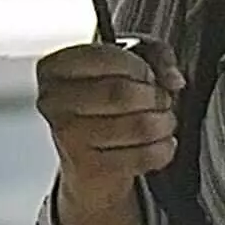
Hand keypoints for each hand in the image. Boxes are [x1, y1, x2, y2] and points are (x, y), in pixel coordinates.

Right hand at [37, 38, 180, 224]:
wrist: (92, 171)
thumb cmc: (113, 107)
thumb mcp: (128, 70)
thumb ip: (154, 55)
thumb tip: (173, 77)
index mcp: (54, 68)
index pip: (108, 53)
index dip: (142, 65)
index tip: (151, 77)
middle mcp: (50, 102)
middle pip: (127, 90)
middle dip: (158, 98)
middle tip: (164, 105)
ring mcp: (64, 137)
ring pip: (140, 122)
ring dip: (165, 124)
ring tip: (162, 127)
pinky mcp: (86, 170)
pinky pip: (144, 155)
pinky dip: (163, 152)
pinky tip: (158, 151)